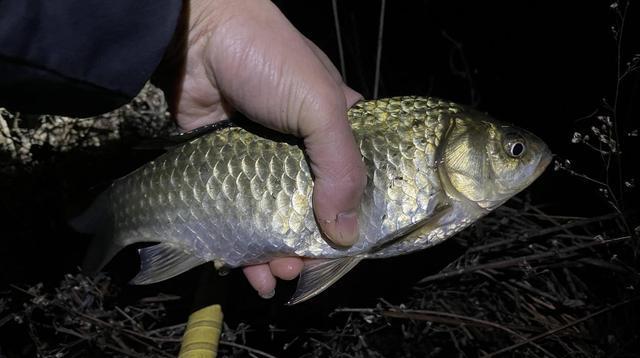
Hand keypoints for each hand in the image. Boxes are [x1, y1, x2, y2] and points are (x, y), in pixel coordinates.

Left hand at [157, 0, 365, 297]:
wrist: (196, 35)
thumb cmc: (269, 59)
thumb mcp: (320, 106)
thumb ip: (340, 167)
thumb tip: (345, 233)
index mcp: (337, 128)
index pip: (358, 180)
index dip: (358, 215)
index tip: (352, 247)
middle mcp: (303, 148)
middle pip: (315, 208)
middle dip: (312, 243)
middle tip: (306, 267)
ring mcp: (262, 160)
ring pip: (275, 218)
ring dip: (279, 252)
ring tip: (279, 273)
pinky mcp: (226, 169)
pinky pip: (239, 215)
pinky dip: (245, 246)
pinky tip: (251, 270)